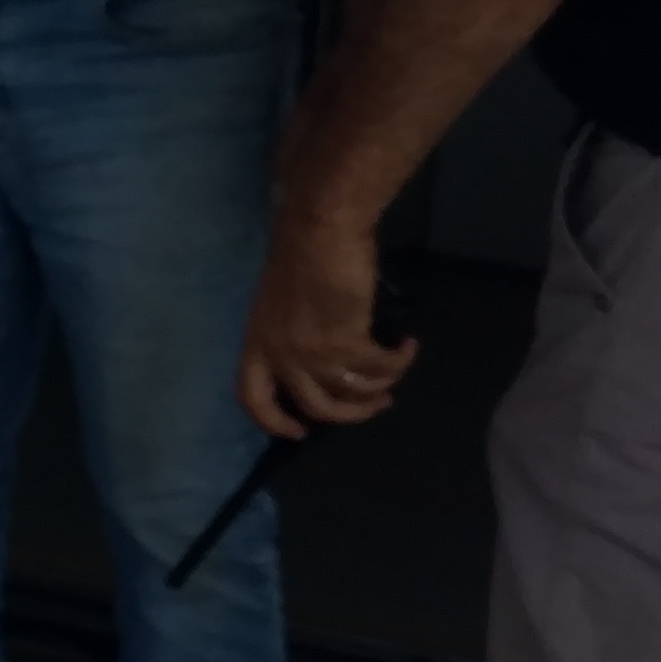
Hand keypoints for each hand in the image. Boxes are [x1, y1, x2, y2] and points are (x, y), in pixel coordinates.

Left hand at [240, 201, 419, 437]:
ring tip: (396, 371)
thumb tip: (318, 357)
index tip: (299, 432)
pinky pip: (378, 368)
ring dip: (381, 387)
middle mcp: (280, 354)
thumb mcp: (280, 302)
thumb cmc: (300, 254)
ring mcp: (311, 352)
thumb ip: (290, 333)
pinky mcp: (345, 342)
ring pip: (352, 394)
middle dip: (351, 413)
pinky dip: (398, 362)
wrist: (320, 230)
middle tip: (377, 403)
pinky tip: (407, 347)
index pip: (253, 399)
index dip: (275, 422)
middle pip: (315, 407)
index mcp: (257, 344)